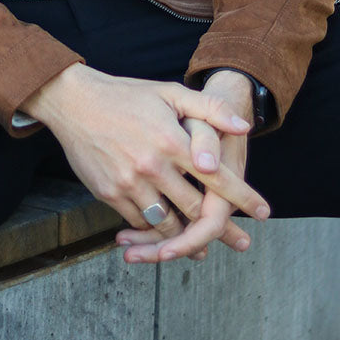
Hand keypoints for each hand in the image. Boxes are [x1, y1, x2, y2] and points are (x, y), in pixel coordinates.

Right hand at [114, 69, 267, 262]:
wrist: (75, 102)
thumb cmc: (126, 95)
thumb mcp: (169, 93)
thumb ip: (209, 109)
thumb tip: (243, 126)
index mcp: (170, 140)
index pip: (216, 176)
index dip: (243, 197)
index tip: (264, 212)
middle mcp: (152, 166)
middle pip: (195, 208)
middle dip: (221, 228)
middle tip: (240, 241)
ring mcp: (129, 183)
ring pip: (168, 223)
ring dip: (187, 237)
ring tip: (203, 246)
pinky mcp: (109, 194)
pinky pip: (140, 222)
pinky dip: (156, 230)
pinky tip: (167, 233)